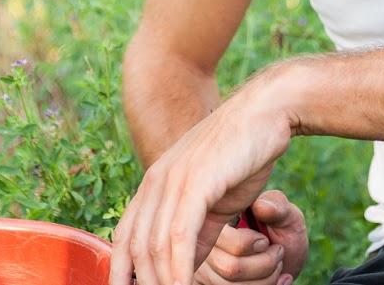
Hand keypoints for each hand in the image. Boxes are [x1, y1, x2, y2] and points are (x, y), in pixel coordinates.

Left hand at [109, 84, 292, 284]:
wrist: (261, 115)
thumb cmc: (240, 158)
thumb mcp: (212, 202)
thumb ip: (195, 232)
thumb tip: (182, 266)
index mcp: (154, 185)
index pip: (125, 236)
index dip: (121, 272)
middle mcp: (155, 182)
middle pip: (135, 247)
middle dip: (143, 283)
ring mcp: (172, 180)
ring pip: (156, 246)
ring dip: (163, 282)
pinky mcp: (195, 181)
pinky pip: (180, 234)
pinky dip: (179, 267)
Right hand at [192, 191, 307, 284]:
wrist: (285, 251)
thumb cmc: (280, 228)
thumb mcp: (285, 213)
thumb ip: (276, 206)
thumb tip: (260, 207)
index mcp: (212, 215)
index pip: (222, 239)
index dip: (249, 245)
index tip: (265, 240)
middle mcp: (201, 239)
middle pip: (229, 268)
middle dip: (264, 265)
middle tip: (276, 253)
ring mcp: (204, 265)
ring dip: (266, 280)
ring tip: (276, 266)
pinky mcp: (209, 281)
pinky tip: (277, 280)